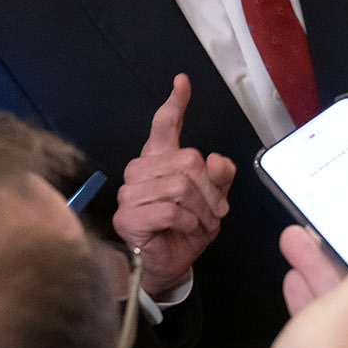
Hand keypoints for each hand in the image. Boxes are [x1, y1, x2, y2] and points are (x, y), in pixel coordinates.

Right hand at [113, 74, 232, 297]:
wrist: (170, 265)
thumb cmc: (187, 229)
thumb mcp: (213, 200)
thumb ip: (219, 177)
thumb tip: (217, 159)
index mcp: (160, 160)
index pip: (165, 125)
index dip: (175, 103)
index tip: (183, 82)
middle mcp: (141, 171)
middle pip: (187, 160)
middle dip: (210, 188)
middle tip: (217, 210)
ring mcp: (130, 193)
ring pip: (180, 186)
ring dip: (202, 209)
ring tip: (204, 222)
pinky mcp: (127, 216)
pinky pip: (171, 209)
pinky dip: (190, 221)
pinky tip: (189, 228)